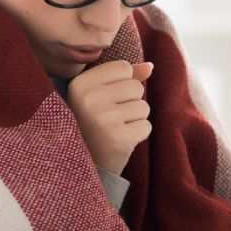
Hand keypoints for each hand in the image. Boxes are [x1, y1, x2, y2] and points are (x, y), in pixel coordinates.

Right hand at [65, 60, 153, 175]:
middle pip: (136, 86)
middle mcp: (89, 99)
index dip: (121, 83)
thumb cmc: (91, 124)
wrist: (81, 164)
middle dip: (130, 102)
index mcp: (79, 83)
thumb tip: (150, 66)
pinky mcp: (119, 138)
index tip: (104, 100)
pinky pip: (146, 126)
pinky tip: (120, 140)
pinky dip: (138, 134)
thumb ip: (123, 77)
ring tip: (115, 129)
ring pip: (143, 107)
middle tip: (110, 118)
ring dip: (135, 119)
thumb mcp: (98, 95)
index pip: (123, 67)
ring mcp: (104, 119)